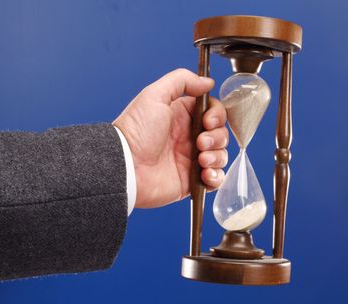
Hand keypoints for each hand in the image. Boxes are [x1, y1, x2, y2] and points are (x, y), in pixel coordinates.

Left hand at [113, 68, 228, 207]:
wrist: (127, 166)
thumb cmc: (136, 132)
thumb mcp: (155, 95)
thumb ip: (182, 80)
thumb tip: (208, 82)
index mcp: (183, 117)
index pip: (213, 112)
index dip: (217, 116)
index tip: (208, 121)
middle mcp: (189, 137)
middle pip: (220, 133)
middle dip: (217, 137)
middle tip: (200, 142)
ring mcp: (191, 159)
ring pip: (220, 155)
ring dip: (217, 156)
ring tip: (201, 160)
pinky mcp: (192, 179)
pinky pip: (216, 179)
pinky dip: (216, 176)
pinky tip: (205, 173)